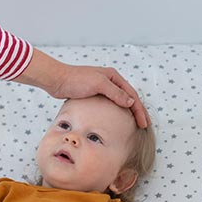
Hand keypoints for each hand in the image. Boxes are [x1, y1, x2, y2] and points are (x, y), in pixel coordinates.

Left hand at [17, 50, 149, 127]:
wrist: (57, 80)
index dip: (139, 110)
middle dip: (138, 111)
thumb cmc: (76, 80)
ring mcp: (102, 87)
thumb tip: (131, 102)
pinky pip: (111, 104)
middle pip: (129, 98)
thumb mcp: (98, 84)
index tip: (144, 123)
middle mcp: (110, 81)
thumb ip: (115, 93)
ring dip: (129, 111)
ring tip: (135, 123)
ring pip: (121, 101)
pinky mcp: (94, 94)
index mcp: (113, 77)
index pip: (132, 95)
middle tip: (144, 125)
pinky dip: (118, 111)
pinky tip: (118, 119)